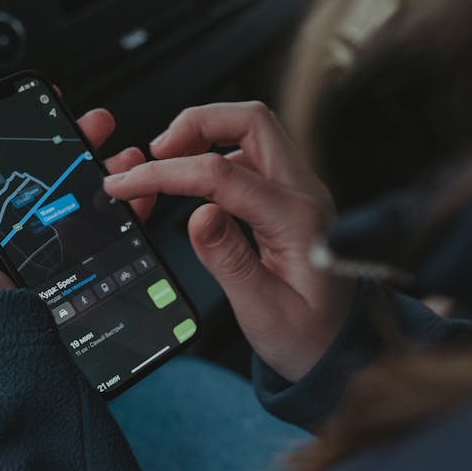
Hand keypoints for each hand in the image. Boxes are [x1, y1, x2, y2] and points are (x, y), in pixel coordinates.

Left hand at [0, 108, 153, 300]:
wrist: (18, 371)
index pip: (18, 177)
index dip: (38, 142)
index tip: (56, 112)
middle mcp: (31, 244)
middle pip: (63, 183)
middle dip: (84, 148)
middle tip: (100, 125)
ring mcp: (66, 260)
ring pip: (95, 205)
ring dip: (116, 175)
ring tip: (130, 159)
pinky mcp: (94, 278)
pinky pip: (116, 238)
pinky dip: (132, 214)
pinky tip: (139, 198)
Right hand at [103, 102, 352, 381]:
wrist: (341, 349)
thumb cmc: (308, 337)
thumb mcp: (264, 312)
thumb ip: (230, 262)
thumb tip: (197, 216)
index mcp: (299, 221)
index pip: (222, 174)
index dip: (168, 172)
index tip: (130, 182)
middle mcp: (305, 194)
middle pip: (251, 121)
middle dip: (195, 124)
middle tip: (154, 152)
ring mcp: (300, 191)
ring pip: (252, 131)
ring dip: (205, 134)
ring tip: (167, 164)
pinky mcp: (289, 197)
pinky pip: (252, 156)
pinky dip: (215, 155)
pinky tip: (193, 182)